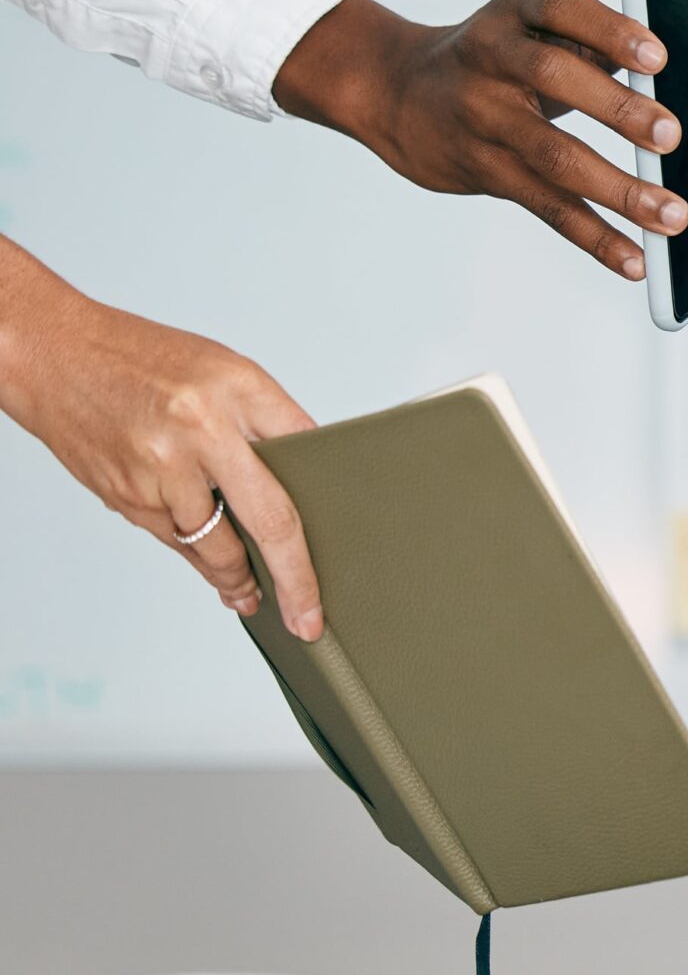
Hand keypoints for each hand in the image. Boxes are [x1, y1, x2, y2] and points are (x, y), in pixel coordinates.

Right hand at [0, 240, 322, 636]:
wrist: (54, 355)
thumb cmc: (145, 359)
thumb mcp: (224, 370)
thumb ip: (268, 419)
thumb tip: (309, 475)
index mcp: (236, 389)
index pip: (306, 458)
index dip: (330, 501)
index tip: (346, 541)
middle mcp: (200, 431)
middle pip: (268, 520)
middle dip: (293, 579)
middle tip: (308, 620)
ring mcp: (159, 470)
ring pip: (214, 545)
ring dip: (237, 578)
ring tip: (254, 596)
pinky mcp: (126, 497)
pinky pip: (175, 541)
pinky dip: (197, 559)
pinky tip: (214, 572)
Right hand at [272, 0, 687, 279]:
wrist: (404, 92)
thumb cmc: (516, 55)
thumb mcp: (563, 29)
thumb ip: (650, 31)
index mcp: (521, 10)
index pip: (562, 8)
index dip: (610, 30)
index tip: (659, 56)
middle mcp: (493, 57)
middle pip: (555, 79)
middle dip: (617, 108)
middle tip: (673, 134)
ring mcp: (483, 116)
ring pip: (553, 155)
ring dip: (617, 190)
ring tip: (673, 216)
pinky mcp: (484, 170)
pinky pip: (544, 207)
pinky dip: (594, 236)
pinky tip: (635, 260)